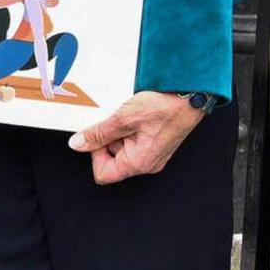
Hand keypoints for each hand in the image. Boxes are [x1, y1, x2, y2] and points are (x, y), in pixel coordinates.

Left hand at [71, 92, 204, 182]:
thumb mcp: (123, 118)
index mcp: (139, 163)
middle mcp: (147, 163)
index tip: (98, 136)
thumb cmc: (165, 107)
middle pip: (112, 159)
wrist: (190, 96)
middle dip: (108, 139)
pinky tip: (136, 114)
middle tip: (116, 121)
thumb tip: (79, 143)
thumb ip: (98, 134)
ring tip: (129, 115)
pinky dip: (129, 127)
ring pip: (122, 147)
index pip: (103, 173)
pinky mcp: (155, 142)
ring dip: (119, 130)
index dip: (95, 154)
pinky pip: (133, 139)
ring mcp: (152, 153)